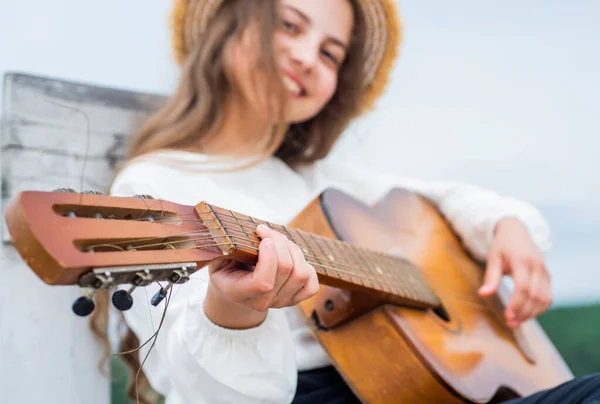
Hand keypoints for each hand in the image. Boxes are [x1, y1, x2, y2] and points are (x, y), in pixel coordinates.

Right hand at [204, 224, 319, 328]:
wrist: (231, 285)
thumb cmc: (225, 265)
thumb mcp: (218, 255)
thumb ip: (228, 246)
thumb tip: (253, 231)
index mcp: (238, 293)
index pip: (264, 283)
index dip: (269, 257)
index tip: (263, 238)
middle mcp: (261, 302)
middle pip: (286, 270)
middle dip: (280, 242)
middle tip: (267, 231)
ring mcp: (279, 302)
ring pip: (302, 273)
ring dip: (293, 249)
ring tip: (279, 241)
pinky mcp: (293, 299)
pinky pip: (311, 285)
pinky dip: (307, 267)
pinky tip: (292, 257)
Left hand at [478, 217, 551, 327]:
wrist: (517, 232)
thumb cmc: (502, 246)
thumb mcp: (493, 258)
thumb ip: (490, 277)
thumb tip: (483, 294)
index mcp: (522, 260)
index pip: (523, 286)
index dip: (517, 303)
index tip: (508, 316)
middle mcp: (537, 266)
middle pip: (535, 295)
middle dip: (524, 312)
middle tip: (511, 323)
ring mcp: (545, 271)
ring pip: (545, 299)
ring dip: (532, 313)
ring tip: (517, 321)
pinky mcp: (548, 277)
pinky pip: (548, 297)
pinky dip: (539, 308)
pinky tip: (526, 314)